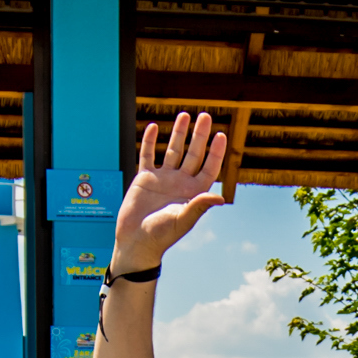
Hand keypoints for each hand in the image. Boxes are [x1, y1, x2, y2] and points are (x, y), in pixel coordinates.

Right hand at [111, 111, 227, 275]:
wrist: (136, 242)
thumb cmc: (161, 236)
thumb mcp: (182, 220)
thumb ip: (199, 207)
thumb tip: (221, 198)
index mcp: (192, 193)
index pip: (208, 168)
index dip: (215, 152)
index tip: (221, 135)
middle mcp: (180, 183)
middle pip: (193, 154)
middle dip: (199, 135)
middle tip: (206, 116)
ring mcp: (162, 179)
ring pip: (173, 151)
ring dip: (178, 133)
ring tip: (184, 115)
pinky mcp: (144, 179)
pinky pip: (148, 156)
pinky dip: (150, 141)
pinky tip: (154, 127)